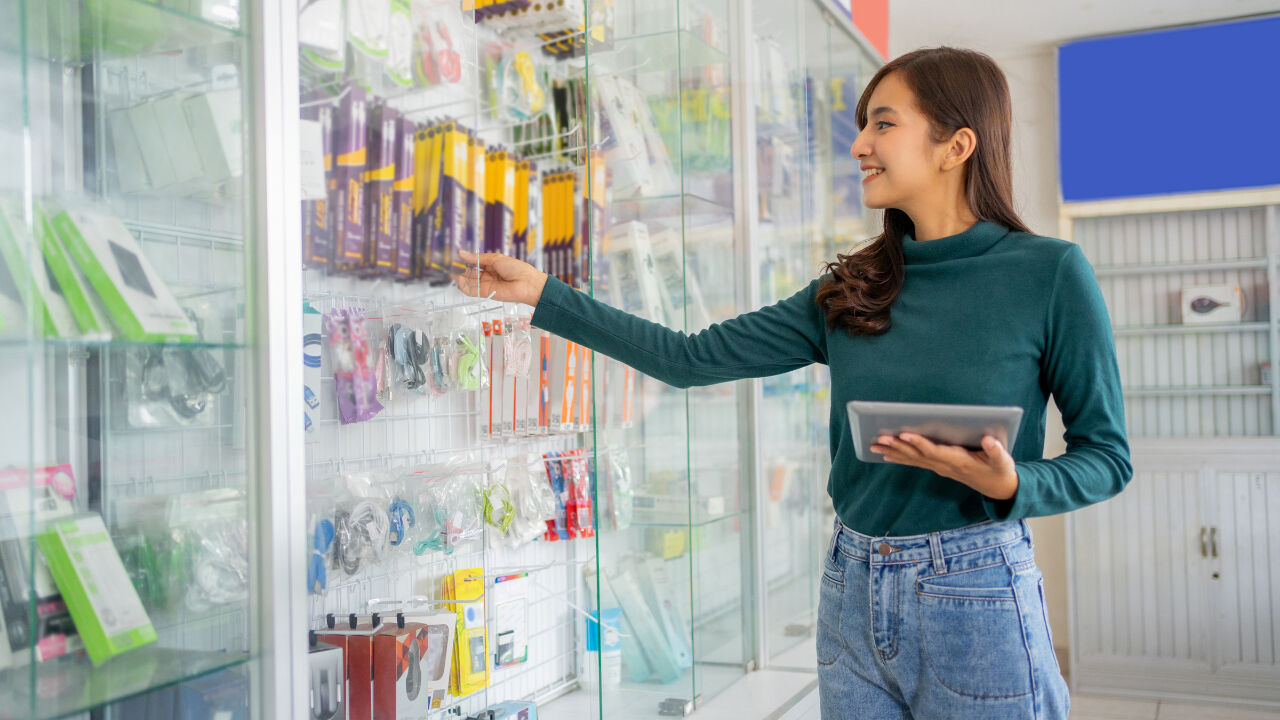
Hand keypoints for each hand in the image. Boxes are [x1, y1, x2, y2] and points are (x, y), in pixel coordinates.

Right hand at [453, 250, 548, 306]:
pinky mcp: (485, 293)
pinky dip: (464, 287)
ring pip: (469, 282)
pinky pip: (472, 291)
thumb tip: (462, 253)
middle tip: (448, 265)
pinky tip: (458, 281)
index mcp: (491, 265)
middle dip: (459, 269)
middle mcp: (487, 275)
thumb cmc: (516, 268)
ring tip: (450, 272)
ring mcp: (486, 285)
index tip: (454, 256)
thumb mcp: (495, 258)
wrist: (527, 284)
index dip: (464, 260)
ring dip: (459, 278)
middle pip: (469, 272)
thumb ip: (477, 258)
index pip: (474, 262)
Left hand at [871, 433, 1018, 500]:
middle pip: (917, 456)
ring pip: (913, 460)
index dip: (919, 443)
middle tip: (879, 438)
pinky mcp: (939, 467)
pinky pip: (916, 463)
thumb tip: (989, 440)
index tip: (905, 435)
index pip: (935, 451)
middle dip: (898, 447)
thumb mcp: (1003, 461)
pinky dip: (900, 458)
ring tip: (875, 445)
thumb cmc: (1000, 470)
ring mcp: (940, 468)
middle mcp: (945, 465)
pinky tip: (886, 455)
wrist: (998, 487)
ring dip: (893, 452)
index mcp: (959, 461)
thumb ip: (996, 451)